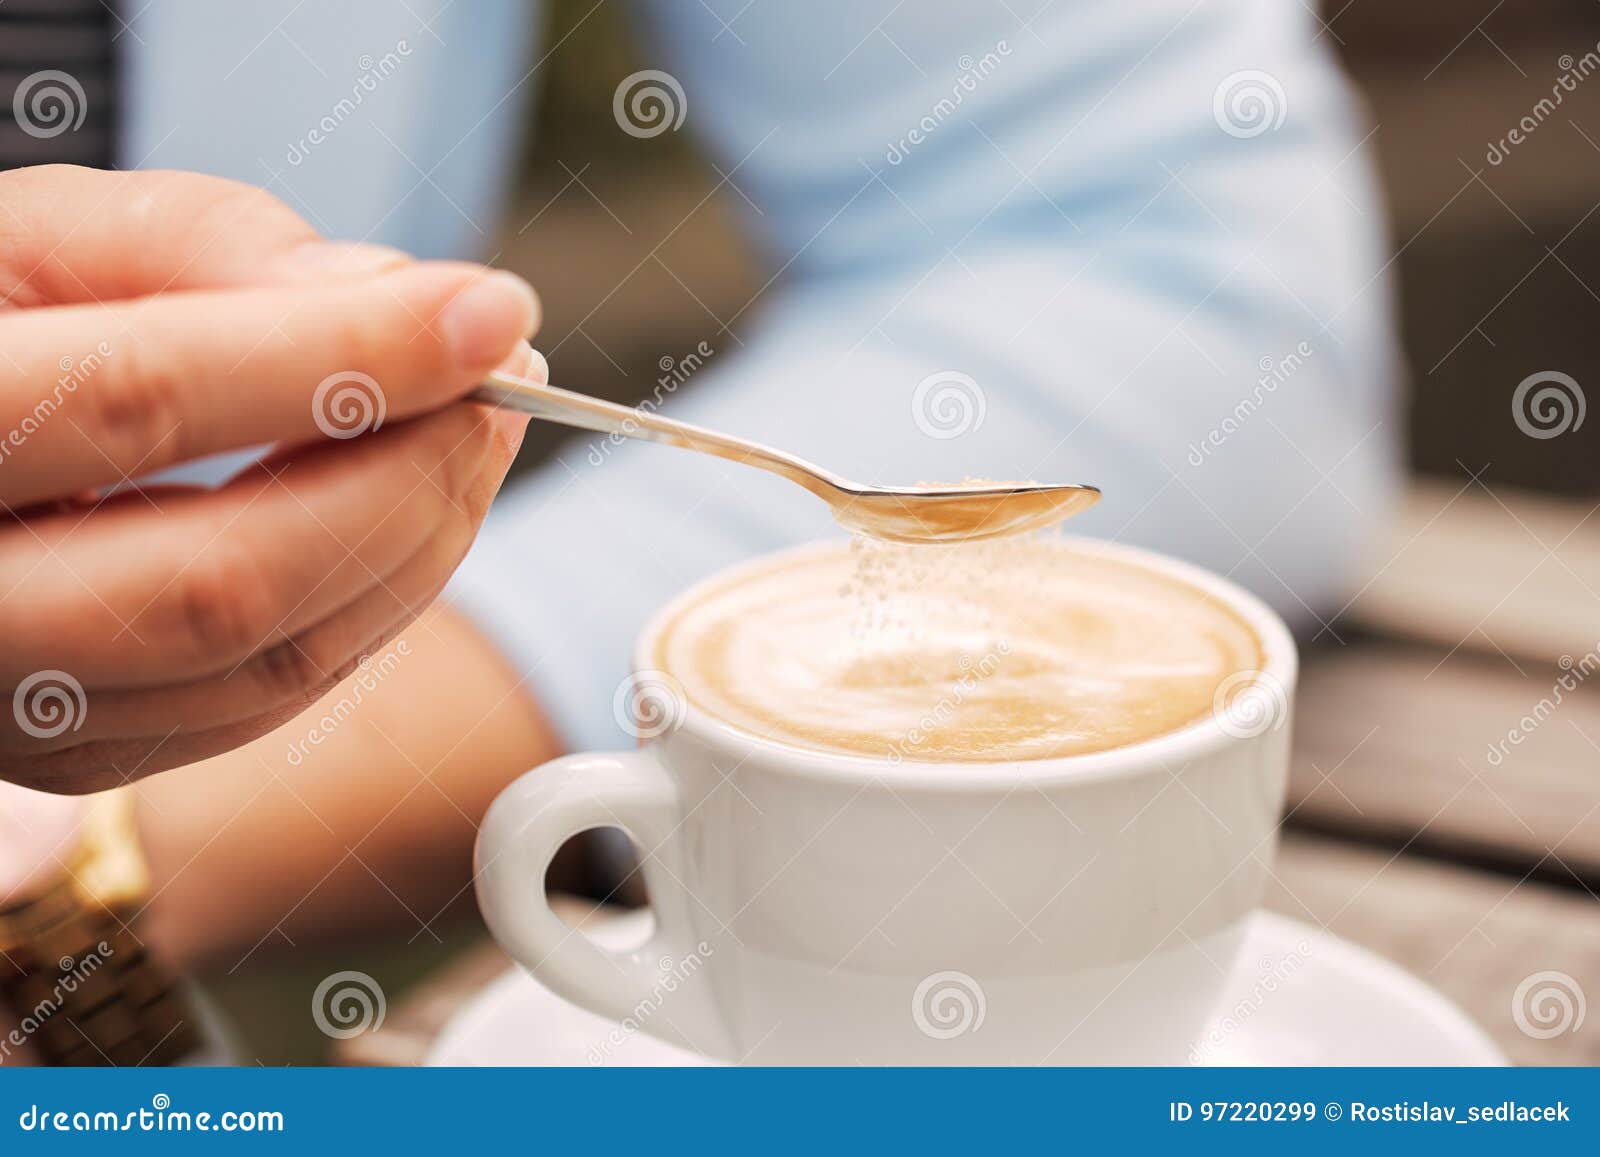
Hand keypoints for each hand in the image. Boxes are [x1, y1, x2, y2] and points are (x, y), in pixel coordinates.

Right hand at [0, 165, 544, 792]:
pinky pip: (270, 700)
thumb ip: (196, 243)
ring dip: (419, 542)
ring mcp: (15, 707)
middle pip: (228, 579)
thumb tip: (390, 290)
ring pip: (268, 663)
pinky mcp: (81, 751)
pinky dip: (374, 604)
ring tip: (480, 426)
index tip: (493, 314)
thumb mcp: (33, 236)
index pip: (147, 401)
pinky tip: (416, 510)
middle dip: (411, 474)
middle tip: (508, 378)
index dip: (346, 356)